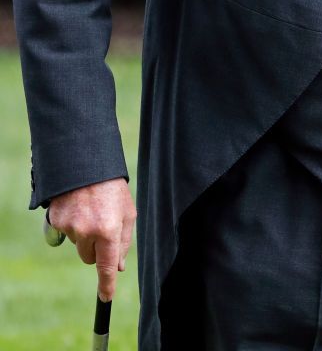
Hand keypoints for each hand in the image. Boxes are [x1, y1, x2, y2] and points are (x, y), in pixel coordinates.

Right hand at [47, 178, 135, 301]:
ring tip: (90, 209)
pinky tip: (77, 206)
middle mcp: (88, 231)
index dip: (106, 285)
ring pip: (77, 244)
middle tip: (100, 225)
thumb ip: (124, 241)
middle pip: (89, 258)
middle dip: (95, 248)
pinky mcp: (56, 220)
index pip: (106, 267)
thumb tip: (118, 267)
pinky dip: (71, 223)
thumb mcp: (127, 211)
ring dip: (83, 233)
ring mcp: (70, 227)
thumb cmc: (111, 187)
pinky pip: (65, 232)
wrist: (86, 163)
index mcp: (109, 230)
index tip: (106, 297)